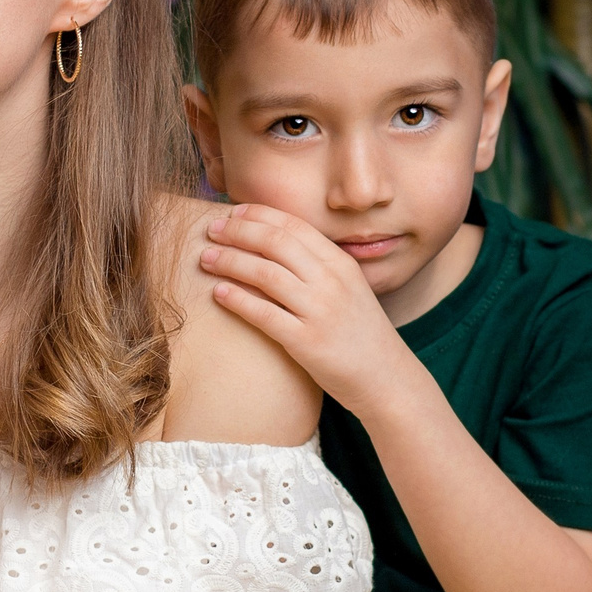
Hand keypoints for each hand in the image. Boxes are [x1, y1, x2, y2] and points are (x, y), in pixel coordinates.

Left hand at [199, 203, 412, 412]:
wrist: (385, 378)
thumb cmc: (358, 333)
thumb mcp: (347, 288)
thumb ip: (316, 266)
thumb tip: (271, 243)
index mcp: (340, 263)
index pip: (293, 225)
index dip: (258, 214)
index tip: (232, 212)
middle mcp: (331, 281)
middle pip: (274, 242)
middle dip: (237, 231)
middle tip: (211, 230)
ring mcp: (319, 310)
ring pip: (264, 273)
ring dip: (229, 261)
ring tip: (205, 258)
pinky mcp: (306, 341)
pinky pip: (263, 313)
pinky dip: (236, 299)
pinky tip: (217, 293)